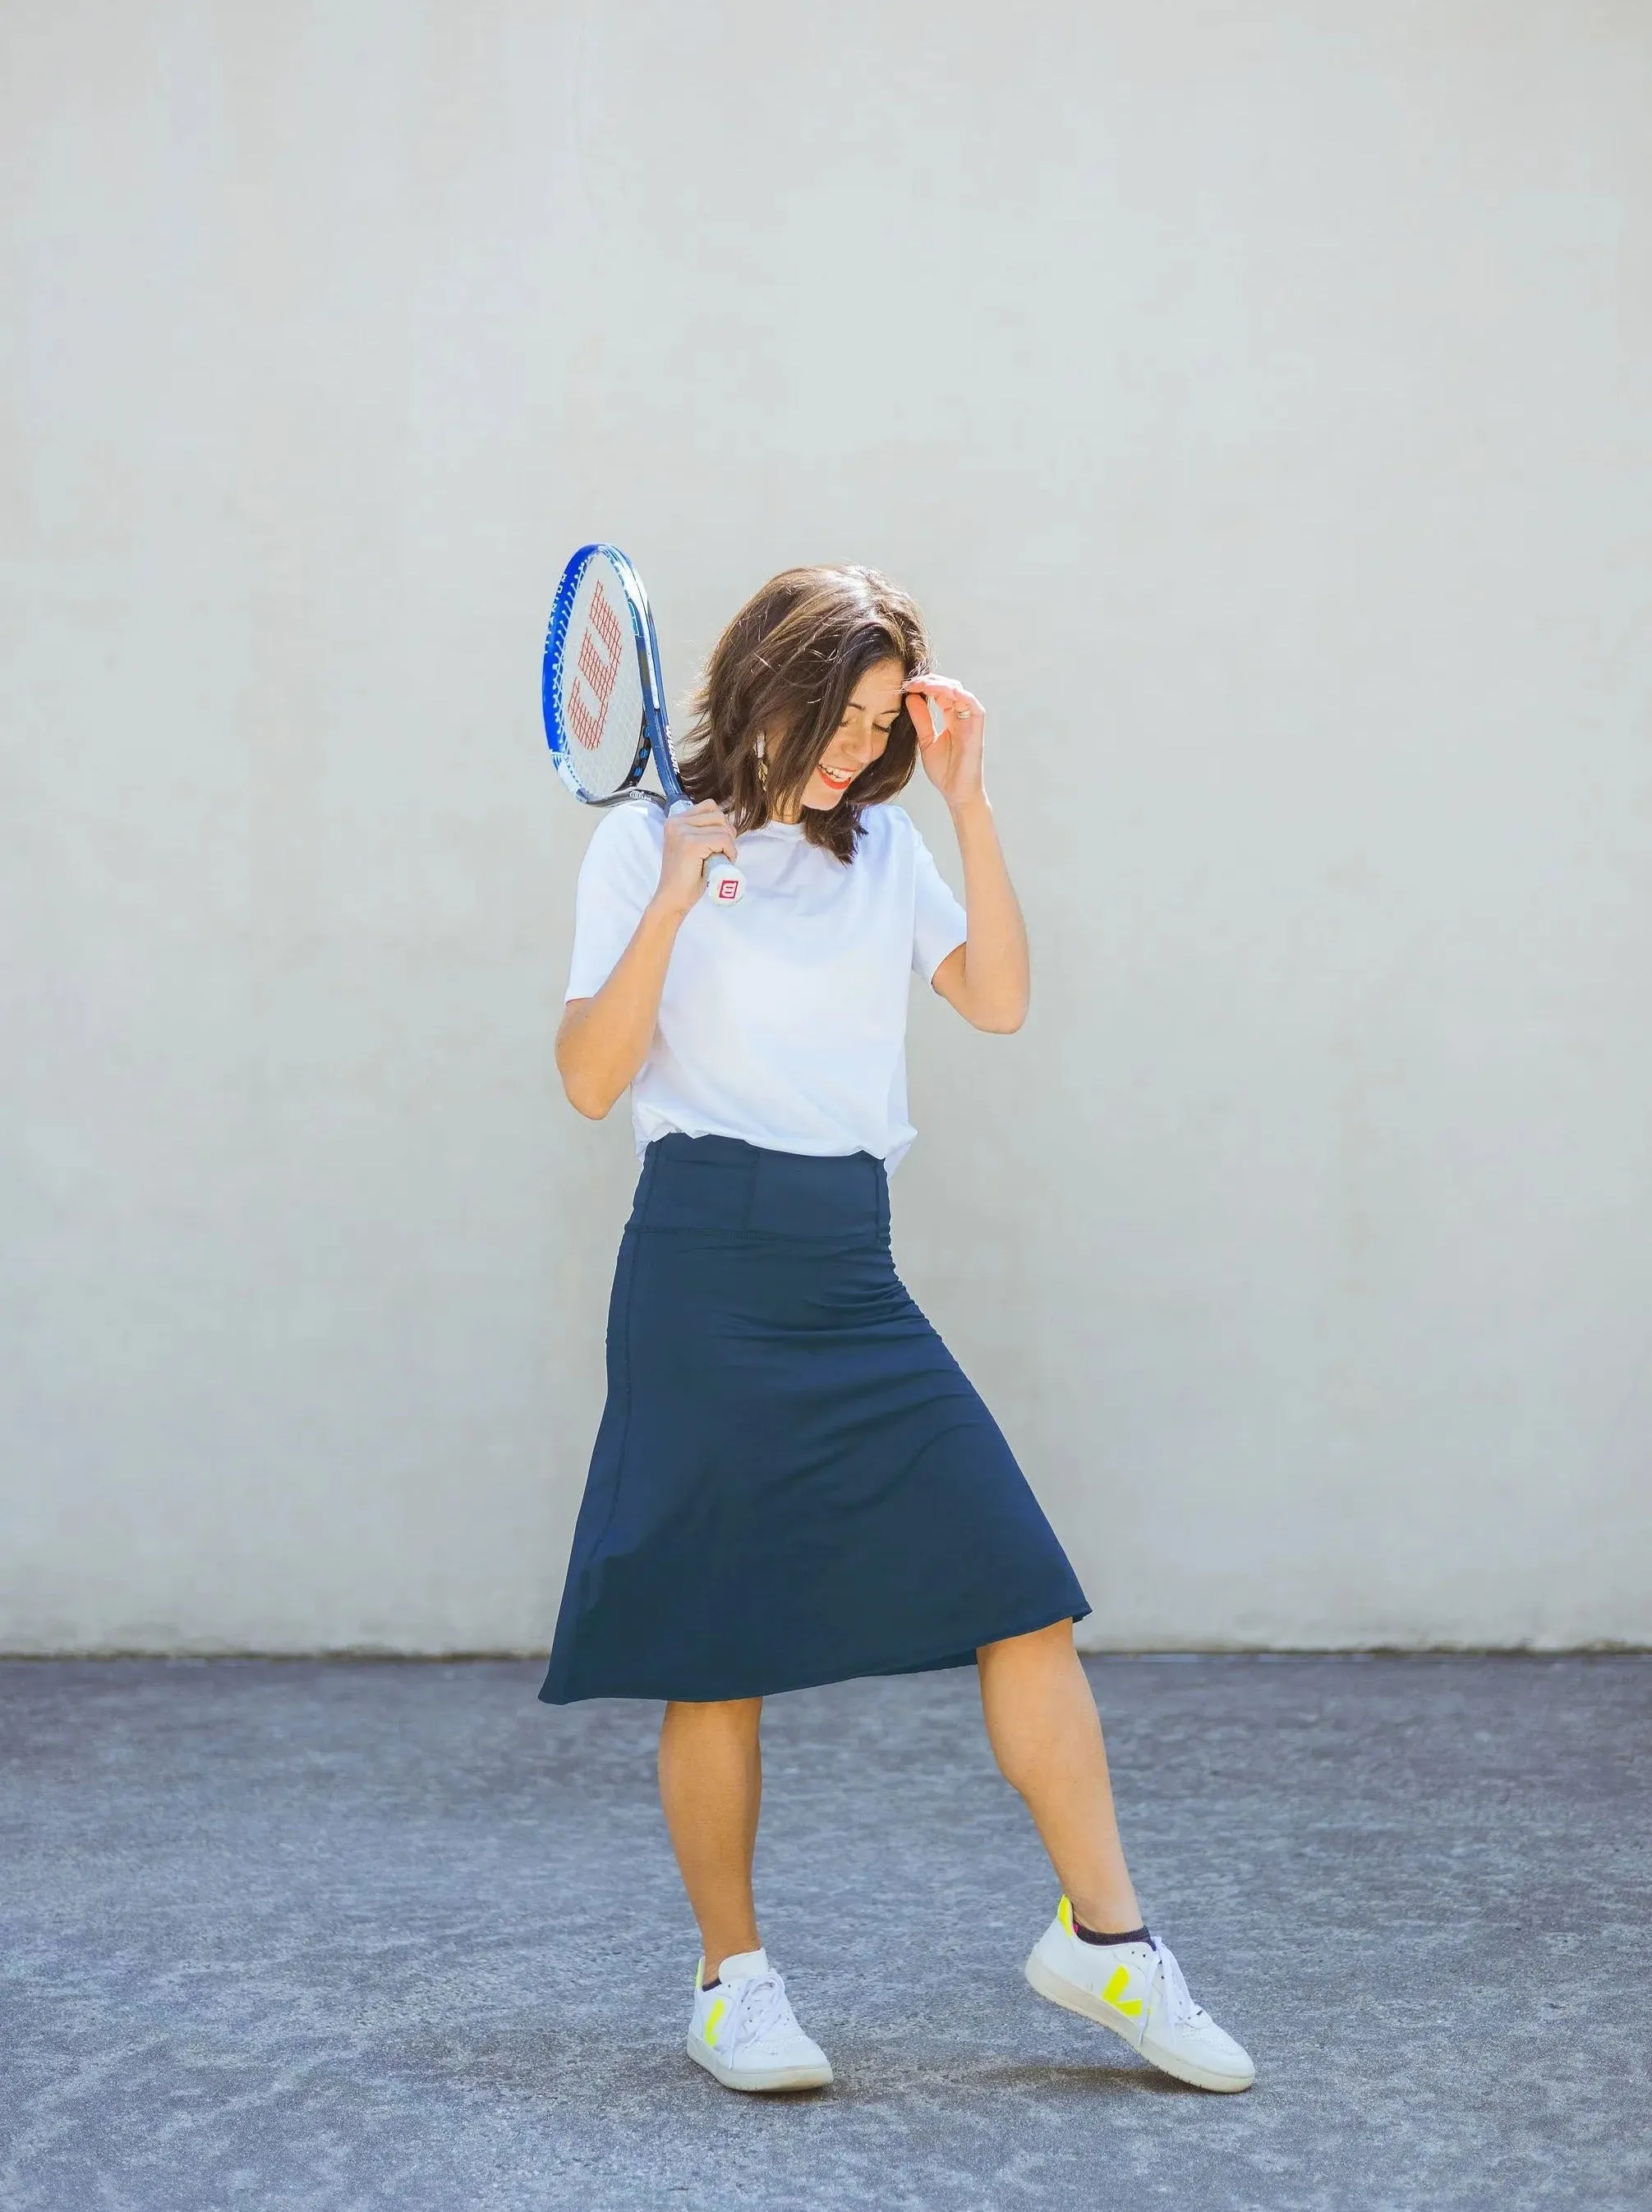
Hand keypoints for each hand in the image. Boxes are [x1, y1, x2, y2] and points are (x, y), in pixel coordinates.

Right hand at [653, 800, 738, 918]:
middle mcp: (676, 822)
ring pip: (723, 828)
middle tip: (721, 853)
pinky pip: (723, 840)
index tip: (718, 843)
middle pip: (718, 815)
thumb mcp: (692, 846)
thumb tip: (728, 824)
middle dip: (727, 834)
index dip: (721, 824)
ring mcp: (682, 832)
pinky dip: (729, 852)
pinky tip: (722, 863)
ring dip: (728, 845)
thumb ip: (703, 831)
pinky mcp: (691, 843)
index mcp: (675, 820)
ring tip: (719, 860)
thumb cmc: (686, 876)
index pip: (710, 806)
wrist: (673, 898)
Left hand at [904, 676, 986, 811]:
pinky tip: (942, 690)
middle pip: (949, 687)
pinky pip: (972, 703)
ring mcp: (971, 720)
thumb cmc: (945, 771)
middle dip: (930, 681)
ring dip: (940, 684)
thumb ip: (920, 719)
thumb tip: (910, 697)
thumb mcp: (926, 740)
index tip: (905, 686)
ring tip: (921, 684)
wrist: (957, 792)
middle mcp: (963, 716)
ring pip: (959, 691)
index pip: (939, 693)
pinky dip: (959, 693)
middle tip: (910, 681)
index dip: (924, 686)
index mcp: (952, 718)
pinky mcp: (977, 727)